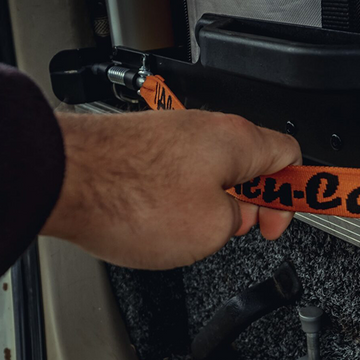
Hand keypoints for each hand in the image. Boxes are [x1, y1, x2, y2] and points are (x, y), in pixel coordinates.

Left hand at [41, 110, 301, 269]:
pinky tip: (161, 222)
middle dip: (251, 202)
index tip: (291, 215)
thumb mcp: (210, 231)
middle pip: (252, 162)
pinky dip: (181, 197)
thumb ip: (237, 221)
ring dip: (214, 202)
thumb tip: (232, 217)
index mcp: (238, 140)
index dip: (297, 194)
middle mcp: (207, 127)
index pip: (292, 156)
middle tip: (240, 231)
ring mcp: (172, 132)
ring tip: (193, 232)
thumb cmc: (127, 198)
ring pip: (213, 169)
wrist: (61, 179)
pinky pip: (179, 172)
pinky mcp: (142, 145)